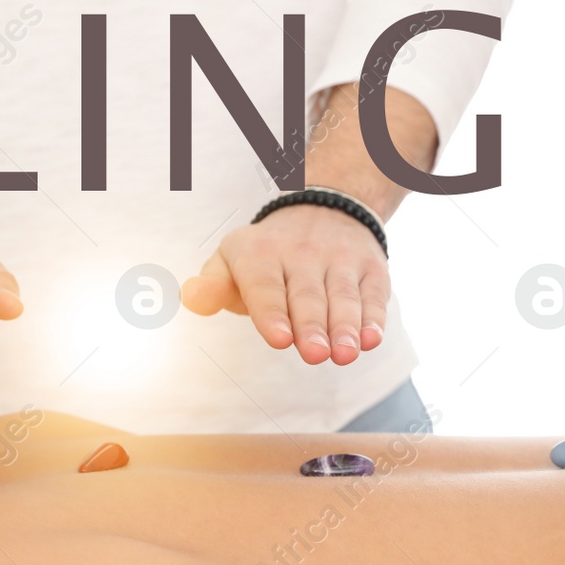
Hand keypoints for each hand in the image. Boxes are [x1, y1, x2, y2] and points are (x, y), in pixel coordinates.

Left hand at [180, 204, 390, 365]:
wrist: (324, 209)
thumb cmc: (266, 255)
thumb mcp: (231, 260)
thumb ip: (211, 285)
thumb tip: (190, 298)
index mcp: (260, 255)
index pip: (265, 286)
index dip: (272, 313)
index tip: (279, 339)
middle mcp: (302, 254)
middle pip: (306, 296)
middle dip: (311, 326)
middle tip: (313, 355)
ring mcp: (339, 260)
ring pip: (342, 297)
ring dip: (345, 327)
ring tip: (344, 354)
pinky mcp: (370, 269)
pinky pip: (373, 294)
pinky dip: (373, 318)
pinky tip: (371, 339)